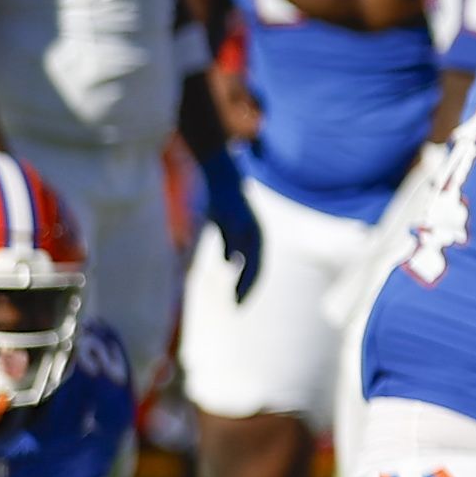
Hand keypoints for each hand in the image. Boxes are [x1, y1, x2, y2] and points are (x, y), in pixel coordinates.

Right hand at [197, 151, 263, 301]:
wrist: (218, 169)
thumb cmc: (221, 197)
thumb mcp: (226, 224)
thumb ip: (230, 241)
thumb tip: (229, 260)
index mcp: (253, 234)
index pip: (255, 265)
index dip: (248, 283)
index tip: (239, 301)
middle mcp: (255, 230)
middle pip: (257, 265)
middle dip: (249, 286)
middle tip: (239, 306)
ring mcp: (248, 223)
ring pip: (252, 256)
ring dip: (245, 278)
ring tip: (237, 297)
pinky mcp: (238, 216)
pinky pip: (239, 241)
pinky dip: (236, 256)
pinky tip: (230, 268)